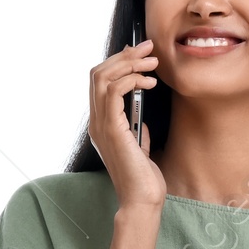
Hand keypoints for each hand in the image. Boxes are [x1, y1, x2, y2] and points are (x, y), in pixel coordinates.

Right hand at [87, 37, 164, 209]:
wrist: (142, 200)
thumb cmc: (143, 179)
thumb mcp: (140, 148)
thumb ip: (137, 131)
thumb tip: (141, 117)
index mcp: (101, 124)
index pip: (100, 81)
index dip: (119, 62)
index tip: (141, 54)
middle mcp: (96, 122)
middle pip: (98, 72)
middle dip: (125, 55)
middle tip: (149, 48)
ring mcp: (101, 125)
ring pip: (103, 76)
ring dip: (130, 63)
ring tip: (152, 62)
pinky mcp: (112, 129)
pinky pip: (115, 90)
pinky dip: (132, 79)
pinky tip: (149, 83)